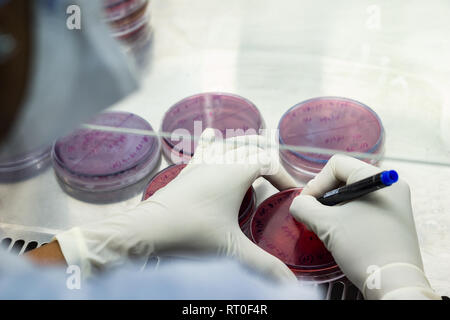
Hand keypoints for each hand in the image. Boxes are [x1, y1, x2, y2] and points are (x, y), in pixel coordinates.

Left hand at [55, 129, 296, 282]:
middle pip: (250, 146)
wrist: (150, 229)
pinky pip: (203, 147)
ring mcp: (201, 162)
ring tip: (256, 145)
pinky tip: (212, 136)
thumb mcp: (232, 249)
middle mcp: (219, 160)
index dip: (284, 174)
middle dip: (268, 154)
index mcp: (235, 172)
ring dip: (244, 143)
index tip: (291, 193)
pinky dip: (214, 141)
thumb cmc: (192, 233)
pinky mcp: (186, 170)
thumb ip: (264, 265)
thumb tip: (290, 285)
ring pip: (228, 141)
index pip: (268, 162)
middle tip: (278, 171)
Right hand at [289, 154, 439, 298]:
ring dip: (333, 208)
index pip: (337, 165)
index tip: (307, 204)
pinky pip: (363, 208)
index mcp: (377, 179)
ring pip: (353, 195)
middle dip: (324, 196)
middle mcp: (389, 186)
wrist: (393, 283)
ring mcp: (393, 204)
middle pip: (345, 178)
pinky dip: (346, 216)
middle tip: (313, 216)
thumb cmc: (363, 248)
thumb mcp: (326, 224)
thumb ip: (304, 207)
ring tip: (325, 226)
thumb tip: (298, 204)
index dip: (317, 182)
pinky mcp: (392, 220)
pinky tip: (340, 233)